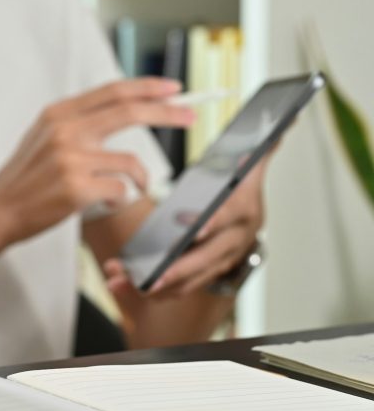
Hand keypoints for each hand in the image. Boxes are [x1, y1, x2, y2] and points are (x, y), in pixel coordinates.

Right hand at [0, 78, 194, 251]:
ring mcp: (70, 160)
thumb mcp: (44, 139)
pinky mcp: (76, 189)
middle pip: (130, 111)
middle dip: (168, 113)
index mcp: (58, 114)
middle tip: (192, 116)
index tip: (174, 89)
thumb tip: (123, 109)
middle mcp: (64, 131)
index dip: (148, 87)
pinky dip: (119, 198)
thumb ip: (77, 123)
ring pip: (131, 162)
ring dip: (142, 178)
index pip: (113, 92)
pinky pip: (119, 190)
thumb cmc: (25, 180)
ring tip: (136, 188)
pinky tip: (102, 203)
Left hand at [103, 152, 270, 300]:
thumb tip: (283, 120)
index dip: (212, 223)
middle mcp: (232, 241)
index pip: (228, 217)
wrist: (246, 223)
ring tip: (126, 281)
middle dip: (179, 269)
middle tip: (154, 275)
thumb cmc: (239, 194)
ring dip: (158, 285)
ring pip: (189, 279)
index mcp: (242, 212)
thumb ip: (257, 148)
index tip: (194, 227)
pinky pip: (178, 287)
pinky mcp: (201, 275)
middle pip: (206, 259)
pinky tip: (126, 286)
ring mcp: (217, 261)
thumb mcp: (250, 169)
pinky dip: (152, 290)